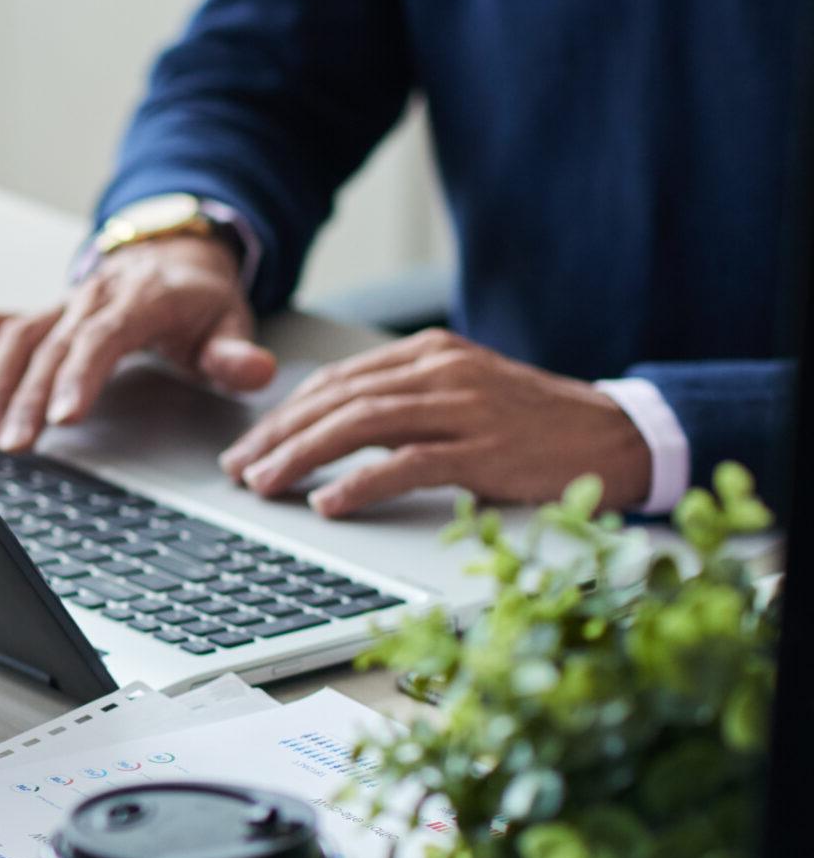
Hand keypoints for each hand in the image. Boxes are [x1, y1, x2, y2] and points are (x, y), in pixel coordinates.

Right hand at [0, 234, 274, 451]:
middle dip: (31, 397)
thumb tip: (252, 370)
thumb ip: (235, 352)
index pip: (103, 336)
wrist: (172, 256)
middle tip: (18, 445)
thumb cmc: (198, 300)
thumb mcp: (230, 322)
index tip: (66, 415)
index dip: (81, 374)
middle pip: (51, 347)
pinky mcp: (37, 315)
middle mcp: (90, 298)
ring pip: (16, 341)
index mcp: (139, 299)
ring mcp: (58, 305)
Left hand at [218, 330, 651, 516]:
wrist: (619, 436)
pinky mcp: (486, 451)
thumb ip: (401, 402)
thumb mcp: (461, 396)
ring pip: (360, 425)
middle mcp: (442, 372)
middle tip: (238, 468)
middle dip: (277, 435)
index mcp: (430, 354)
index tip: (249, 445)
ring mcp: (465, 409)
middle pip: (336, 400)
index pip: (336, 380)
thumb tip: (324, 429)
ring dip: (302, 457)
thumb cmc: (532, 425)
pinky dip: (360, 483)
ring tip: (265, 484)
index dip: (284, 414)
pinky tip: (327, 503)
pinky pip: (408, 463)